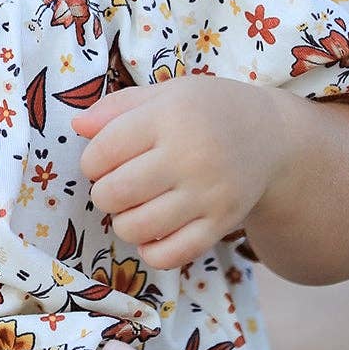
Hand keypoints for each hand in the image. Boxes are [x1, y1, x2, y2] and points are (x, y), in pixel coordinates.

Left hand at [73, 79, 299, 270]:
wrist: (270, 137)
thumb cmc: (205, 110)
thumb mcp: (164, 94)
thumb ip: (117, 107)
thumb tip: (77, 125)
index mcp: (170, 116)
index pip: (103, 151)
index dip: (91, 161)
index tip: (103, 159)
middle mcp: (190, 156)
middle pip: (115, 193)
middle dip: (104, 193)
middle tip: (118, 184)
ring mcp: (209, 195)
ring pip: (136, 228)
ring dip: (123, 222)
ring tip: (135, 206)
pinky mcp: (222, 225)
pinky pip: (169, 256)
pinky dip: (150, 250)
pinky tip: (154, 231)